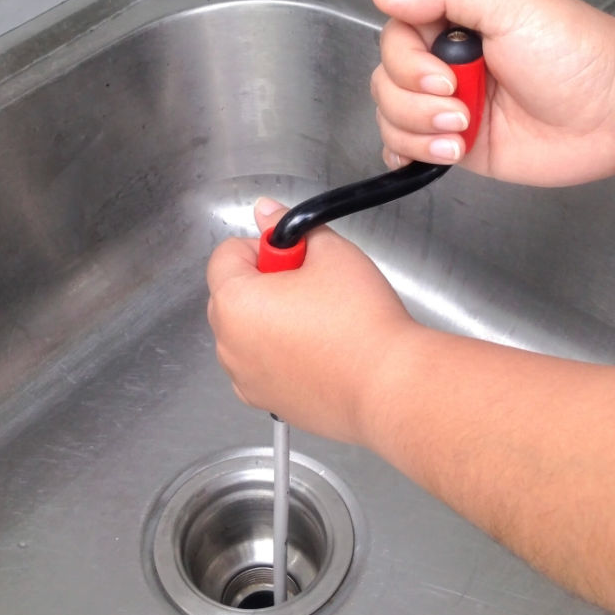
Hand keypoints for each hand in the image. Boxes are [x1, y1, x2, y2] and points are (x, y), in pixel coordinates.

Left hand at [206, 198, 413, 444]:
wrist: (388, 385)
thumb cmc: (360, 321)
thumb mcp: (330, 252)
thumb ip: (290, 227)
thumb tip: (267, 212)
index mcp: (234, 302)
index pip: (226, 255)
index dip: (263, 247)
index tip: (295, 256)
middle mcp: (228, 344)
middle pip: (231, 295)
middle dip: (264, 283)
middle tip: (310, 287)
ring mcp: (244, 378)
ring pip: (245, 333)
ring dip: (269, 320)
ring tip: (318, 322)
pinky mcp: (266, 402)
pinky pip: (259, 366)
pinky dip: (278, 355)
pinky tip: (317, 352)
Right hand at [370, 0, 614, 186]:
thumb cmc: (576, 52)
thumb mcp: (511, 3)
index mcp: (455, 25)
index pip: (395, 39)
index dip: (407, 64)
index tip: (446, 77)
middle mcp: (447, 65)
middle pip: (386, 82)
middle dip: (414, 102)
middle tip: (462, 110)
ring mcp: (450, 109)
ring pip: (391, 118)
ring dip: (417, 131)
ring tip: (463, 135)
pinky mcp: (459, 148)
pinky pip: (406, 151)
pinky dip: (408, 153)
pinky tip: (436, 153)